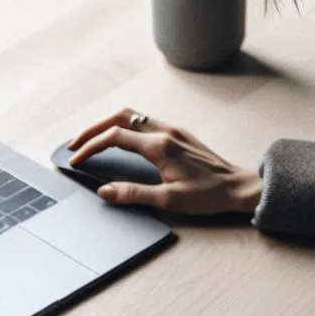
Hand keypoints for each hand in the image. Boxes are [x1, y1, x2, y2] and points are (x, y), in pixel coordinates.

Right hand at [67, 107, 261, 214]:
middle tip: (75, 144)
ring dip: (108, 124)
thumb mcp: (169, 200)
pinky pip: (145, 121)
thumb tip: (104, 191)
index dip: (90, 147)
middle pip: (119, 117)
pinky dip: (125, 126)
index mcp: (160, 146)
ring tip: (92, 140)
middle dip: (92, 129)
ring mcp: (174, 130)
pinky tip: (120, 140)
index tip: (76, 159)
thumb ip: (133, 194)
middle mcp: (165, 131)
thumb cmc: (209, 196)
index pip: (114, 137)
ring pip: (132, 115)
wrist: (239, 188)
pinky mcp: (180, 134)